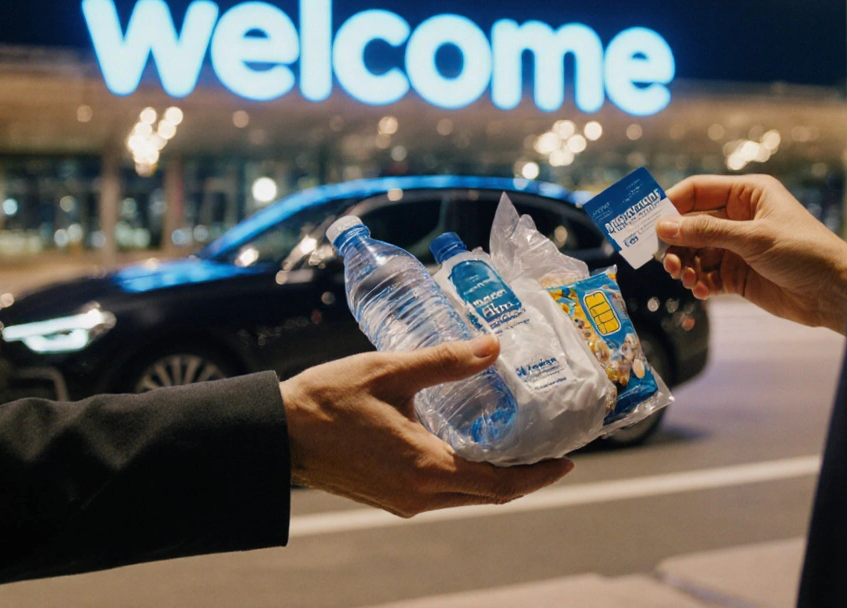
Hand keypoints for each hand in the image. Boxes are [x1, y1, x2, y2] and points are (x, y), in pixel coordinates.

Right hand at [279, 335, 573, 516]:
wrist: (277, 433)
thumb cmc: (328, 399)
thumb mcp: (390, 370)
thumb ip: (445, 361)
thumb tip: (493, 346)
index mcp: (425, 467)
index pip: (500, 483)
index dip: (540, 475)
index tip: (569, 460)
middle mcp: (419, 494)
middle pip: (489, 495)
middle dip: (527, 476)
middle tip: (554, 450)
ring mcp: (403, 500)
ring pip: (466, 496)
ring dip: (498, 477)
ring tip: (522, 446)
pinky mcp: (390, 497)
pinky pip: (442, 493)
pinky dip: (468, 476)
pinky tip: (474, 448)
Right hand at [656, 174, 846, 333]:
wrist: (834, 292)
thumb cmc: (804, 252)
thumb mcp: (753, 238)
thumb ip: (706, 232)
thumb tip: (664, 226)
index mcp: (747, 194)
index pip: (698, 191)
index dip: (672, 204)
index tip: (651, 224)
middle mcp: (739, 217)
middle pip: (691, 224)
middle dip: (676, 242)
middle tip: (666, 260)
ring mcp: (738, 247)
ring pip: (696, 252)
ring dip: (685, 265)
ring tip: (684, 279)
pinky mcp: (739, 274)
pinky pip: (707, 275)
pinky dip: (700, 283)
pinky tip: (702, 291)